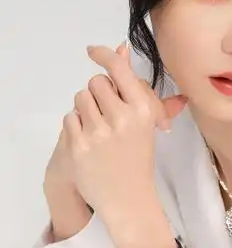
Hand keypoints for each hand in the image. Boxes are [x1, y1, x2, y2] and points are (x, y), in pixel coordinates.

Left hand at [59, 40, 187, 217]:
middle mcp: (122, 118)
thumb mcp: (145, 121)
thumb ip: (135, 85)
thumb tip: (122, 49)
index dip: (104, 54)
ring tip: (97, 127)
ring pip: (80, 98)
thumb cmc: (138, 157)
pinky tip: (88, 140)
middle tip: (105, 111)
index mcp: (142, 110)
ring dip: (85, 108)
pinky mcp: (79, 146)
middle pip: (96, 82)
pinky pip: (69, 118)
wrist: (128, 198)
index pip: (118, 68)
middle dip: (98, 93)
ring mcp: (99, 133)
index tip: (93, 51)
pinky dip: (76, 126)